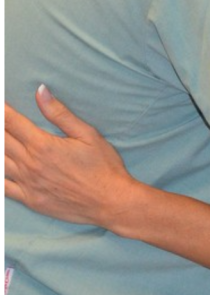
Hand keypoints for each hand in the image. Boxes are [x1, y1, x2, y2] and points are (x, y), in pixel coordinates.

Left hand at [3, 86, 147, 227]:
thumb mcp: (88, 135)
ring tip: (0, 140)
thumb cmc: (105, 168)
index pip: (10, 121)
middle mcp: (30, 163)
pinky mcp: (29, 199)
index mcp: (43, 145)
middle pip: (0, 139)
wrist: (113, 203)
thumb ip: (60, 114)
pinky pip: (2, 187)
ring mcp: (27, 182)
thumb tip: (40, 90)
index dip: (1, 110)